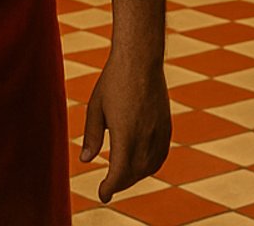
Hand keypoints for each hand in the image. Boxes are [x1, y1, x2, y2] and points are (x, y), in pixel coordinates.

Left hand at [82, 50, 170, 202]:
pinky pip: (161, 154)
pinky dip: (151, 165)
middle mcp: (145, 136)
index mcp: (125, 134)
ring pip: (150, 166)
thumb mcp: (95, 108)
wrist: (140, 59)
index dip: (109, 188)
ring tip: (123, 177)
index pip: (119, 173)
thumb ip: (92, 136)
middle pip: (134, 173)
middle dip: (121, 184)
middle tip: (108, 187)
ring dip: (136, 176)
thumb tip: (87, 160)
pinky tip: (142, 164)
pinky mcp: (166, 124)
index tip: (102, 194)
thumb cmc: (114, 81)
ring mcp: (158, 131)